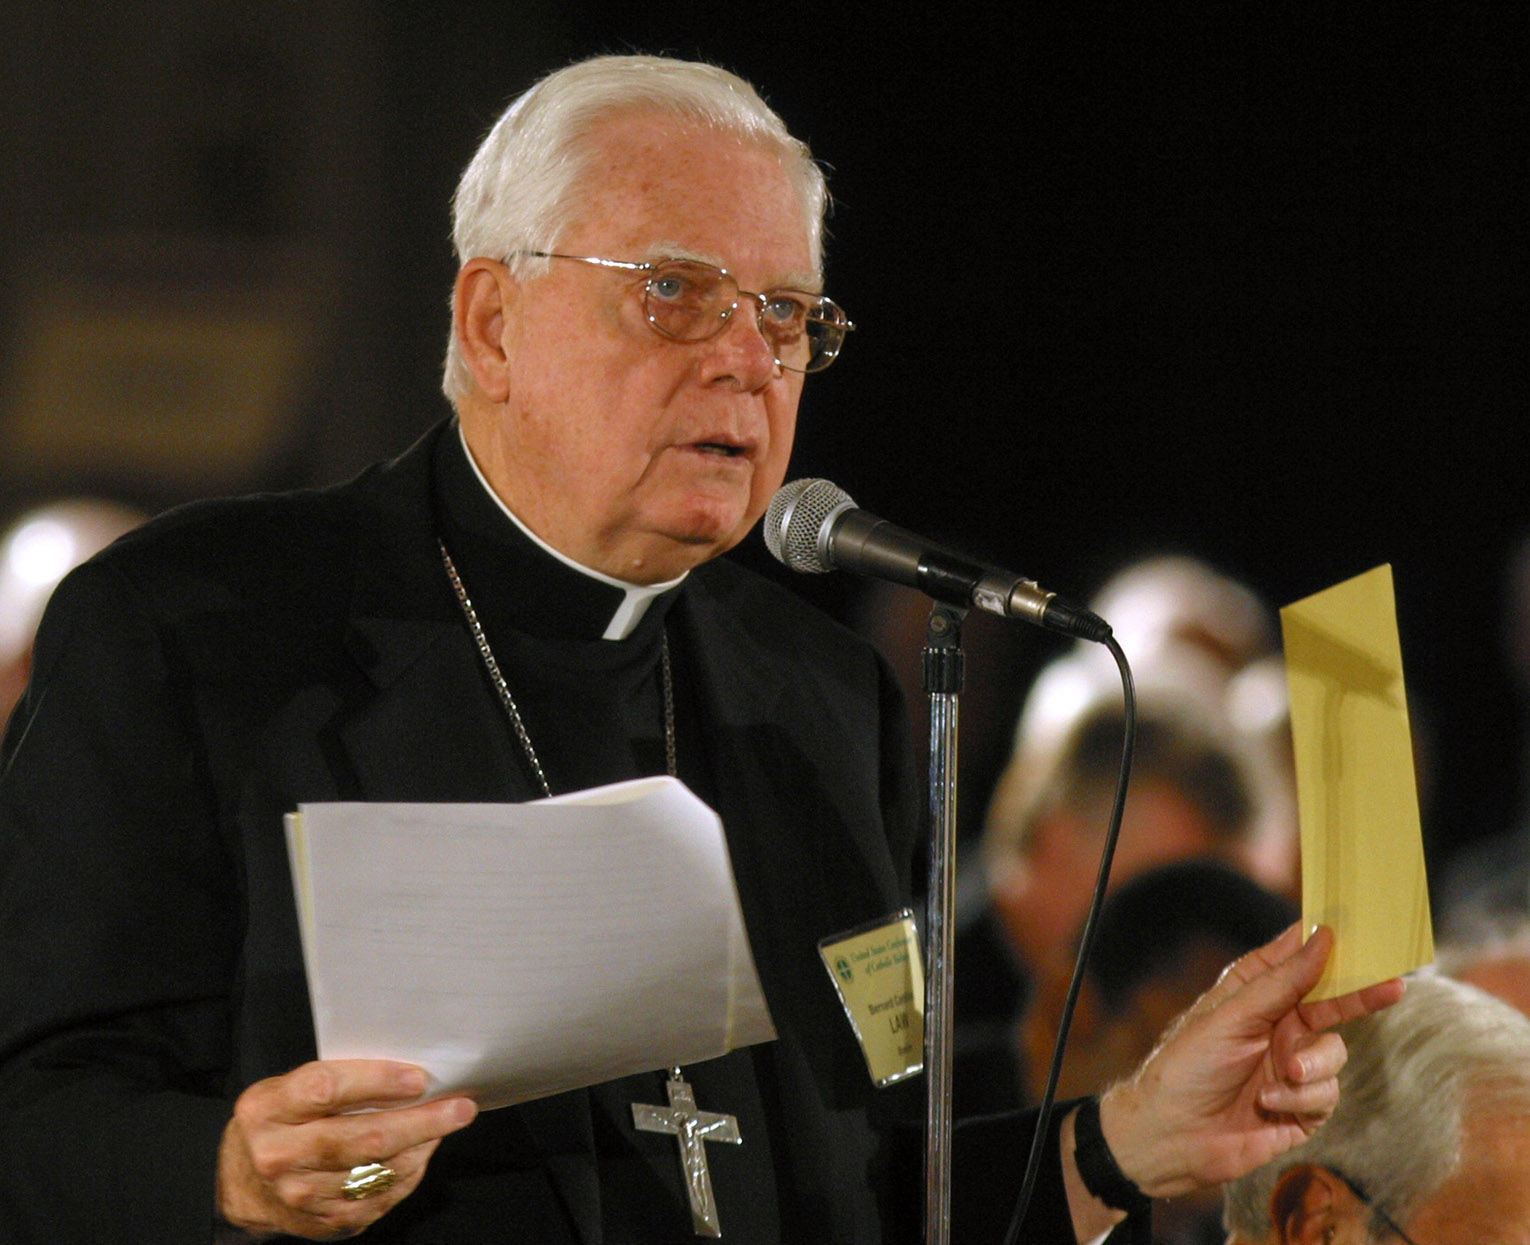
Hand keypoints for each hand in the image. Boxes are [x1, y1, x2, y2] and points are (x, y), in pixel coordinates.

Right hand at [216, 1060, 477, 1239]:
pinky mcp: (322, 1222)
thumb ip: (339, 1078)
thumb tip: (412, 1075)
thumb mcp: (289, 1087)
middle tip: (460, 1106)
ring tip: (447, 1123)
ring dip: (423, 1146)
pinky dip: (409, 1173)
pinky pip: (380, 1197)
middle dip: (421, 1121)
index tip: (419, 1078)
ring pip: (379, 1171)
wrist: (243, 1182)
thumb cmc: (281, 1120)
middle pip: (363, 1138)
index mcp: (268, 1109)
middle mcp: (279, 1155)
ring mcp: (300, 1195)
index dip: (377, 1082)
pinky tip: (421, 1152)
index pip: (327, 1089)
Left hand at [1098, 923, 1403, 1199]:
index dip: (1324, 942)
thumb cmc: (1188, 1066)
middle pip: (1331, 1002)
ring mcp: (1292, 1065)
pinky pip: (1327, 1093)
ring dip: (1312, 1065)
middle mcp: (1277, 1025)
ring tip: (1282, 1074)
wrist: (1172, 1136)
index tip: (1357, 926)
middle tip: (1393, 984)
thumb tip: (1322, 935)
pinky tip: (1268, 1105)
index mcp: (1253, 994)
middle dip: (1359, 995)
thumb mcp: (1232, 1015)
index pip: (1296, 959)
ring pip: (1334, 1053)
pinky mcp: (1302, 1107)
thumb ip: (1282, 981)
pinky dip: (1301, 1098)